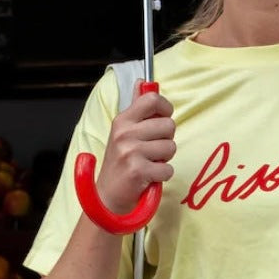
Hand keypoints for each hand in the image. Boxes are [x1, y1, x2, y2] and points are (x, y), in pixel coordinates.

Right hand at [95, 82, 175, 213]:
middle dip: (166, 139)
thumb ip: (136, 106)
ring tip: (149, 162)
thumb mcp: (123, 131)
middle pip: (168, 125)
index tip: (163, 118)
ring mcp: (130, 152)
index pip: (152, 100)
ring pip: (171, 147)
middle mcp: (125, 133)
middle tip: (151, 149)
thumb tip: (143, 80)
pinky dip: (162, 175)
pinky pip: (168, 169)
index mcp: (123, 120)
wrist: (107, 197)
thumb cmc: (120, 162)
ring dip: (164, 159)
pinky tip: (149, 176)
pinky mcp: (137, 171)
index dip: (165, 108)